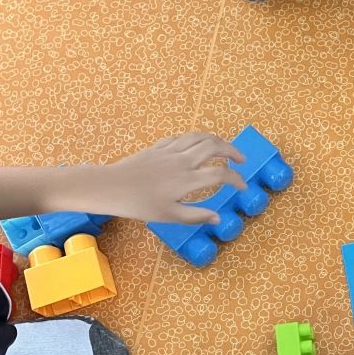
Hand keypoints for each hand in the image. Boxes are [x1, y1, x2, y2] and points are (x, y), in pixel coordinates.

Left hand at [93, 133, 246, 223]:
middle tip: (241, 160)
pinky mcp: (158, 146)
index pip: (221, 174)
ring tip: (223, 148)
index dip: (237, 179)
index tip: (243, 186)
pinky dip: (195, 139)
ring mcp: (170, 151)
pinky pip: (182, 137)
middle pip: (215, 147)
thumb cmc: (140, 205)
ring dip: (216, 140)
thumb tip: (217, 218)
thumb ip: (196, 216)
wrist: (110, 187)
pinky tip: (196, 146)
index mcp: (188, 180)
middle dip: (232, 151)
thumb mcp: (169, 216)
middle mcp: (183, 161)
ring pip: (200, 137)